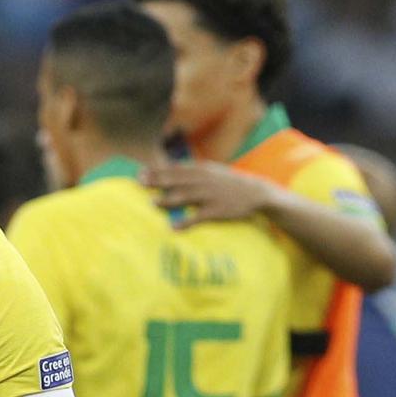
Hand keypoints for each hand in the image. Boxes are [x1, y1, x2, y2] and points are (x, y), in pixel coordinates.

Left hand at [143, 162, 277, 228]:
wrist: (256, 192)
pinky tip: (173, 227)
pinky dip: (186, 221)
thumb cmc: (227, 182)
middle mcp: (204, 181)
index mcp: (201, 170)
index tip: (140, 172)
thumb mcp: (210, 171)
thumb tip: (167, 170)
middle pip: (177, 181)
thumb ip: (189, 171)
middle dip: (157, 181)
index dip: (157, 171)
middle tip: (140, 183)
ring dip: (168, 200)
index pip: (175, 169)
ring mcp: (210, 196)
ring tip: (152, 203)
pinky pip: (199, 217)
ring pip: (186, 196)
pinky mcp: (217, 211)